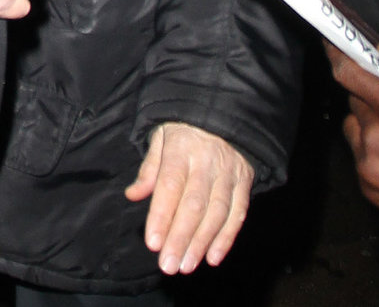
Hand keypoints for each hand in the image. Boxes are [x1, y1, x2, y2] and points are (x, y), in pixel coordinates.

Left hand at [125, 121, 253, 273]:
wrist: (225, 112)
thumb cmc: (185, 130)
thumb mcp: (162, 136)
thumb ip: (149, 168)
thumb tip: (133, 195)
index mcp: (182, 148)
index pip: (170, 185)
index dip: (161, 215)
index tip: (152, 243)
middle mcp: (207, 161)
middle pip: (194, 204)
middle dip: (180, 238)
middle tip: (168, 265)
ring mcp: (229, 172)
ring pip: (217, 212)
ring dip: (201, 243)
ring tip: (186, 265)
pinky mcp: (245, 182)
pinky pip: (238, 213)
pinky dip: (227, 238)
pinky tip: (213, 257)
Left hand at [328, 44, 378, 216]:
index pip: (349, 73)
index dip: (339, 56)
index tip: (334, 46)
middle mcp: (376, 137)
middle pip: (354, 99)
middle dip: (371, 95)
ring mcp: (370, 165)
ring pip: (354, 127)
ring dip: (369, 123)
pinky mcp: (369, 187)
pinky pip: (359, 155)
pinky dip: (372, 150)